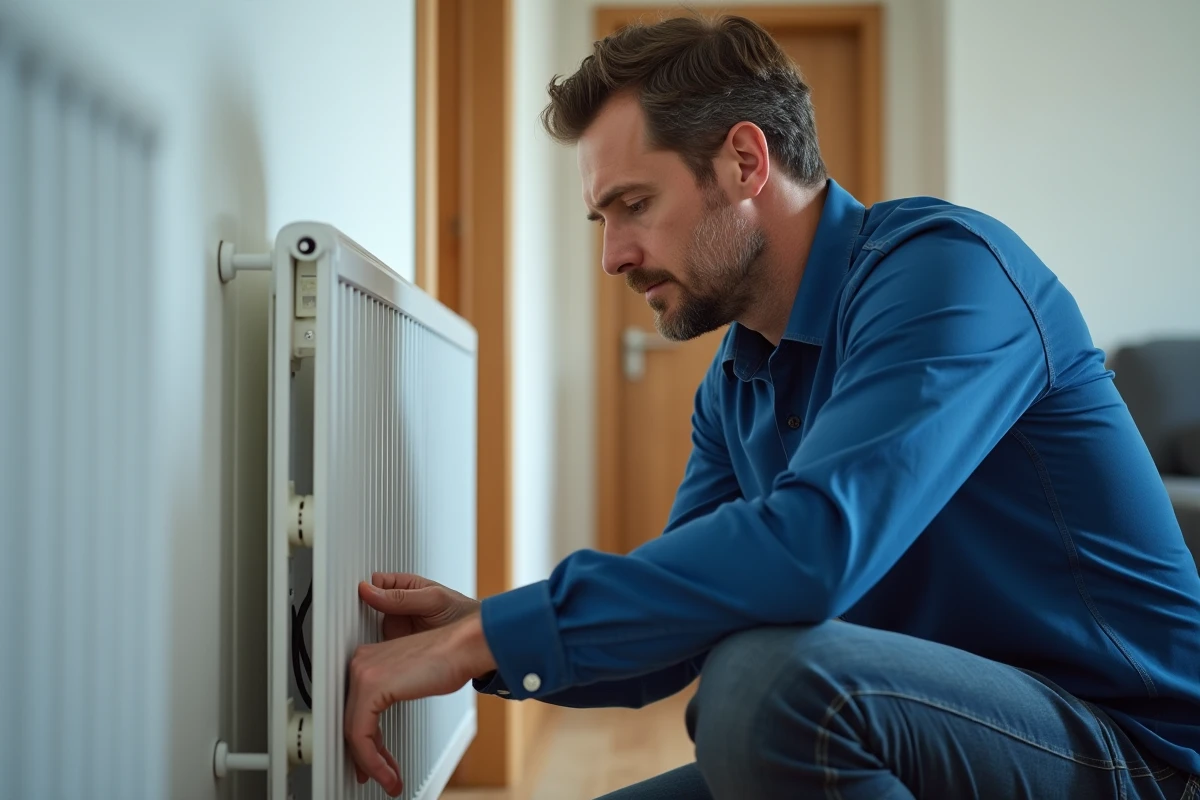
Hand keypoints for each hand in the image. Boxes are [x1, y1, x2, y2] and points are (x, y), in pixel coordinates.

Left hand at [344, 613, 496, 795]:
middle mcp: (360, 663)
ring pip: (353, 732)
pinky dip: (373, 760)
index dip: (365, 741)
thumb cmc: (449, 661)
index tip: (374, 762)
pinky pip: (361, 735)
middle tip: (380, 776)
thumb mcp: (410, 682)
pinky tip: (388, 773)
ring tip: (389, 781)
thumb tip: (380, 730)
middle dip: (367, 757)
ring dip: (372, 764)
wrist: (465, 648)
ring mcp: (363, 673)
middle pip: (352, 721)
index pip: (354, 709)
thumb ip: (389, 698)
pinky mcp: (370, 686)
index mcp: (367, 660)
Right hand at [358, 572, 480, 639]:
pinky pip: (380, 647)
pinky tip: (374, 652)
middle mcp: (397, 606)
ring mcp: (396, 626)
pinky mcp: (397, 647)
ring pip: (371, 627)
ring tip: (362, 635)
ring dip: (366, 632)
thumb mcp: (433, 600)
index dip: (366, 589)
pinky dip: (376, 650)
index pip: (376, 582)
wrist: (478, 641)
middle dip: (361, 612)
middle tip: (353, 619)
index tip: (358, 596)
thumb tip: (369, 590)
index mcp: (405, 586)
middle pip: (369, 605)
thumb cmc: (461, 613)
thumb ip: (402, 597)